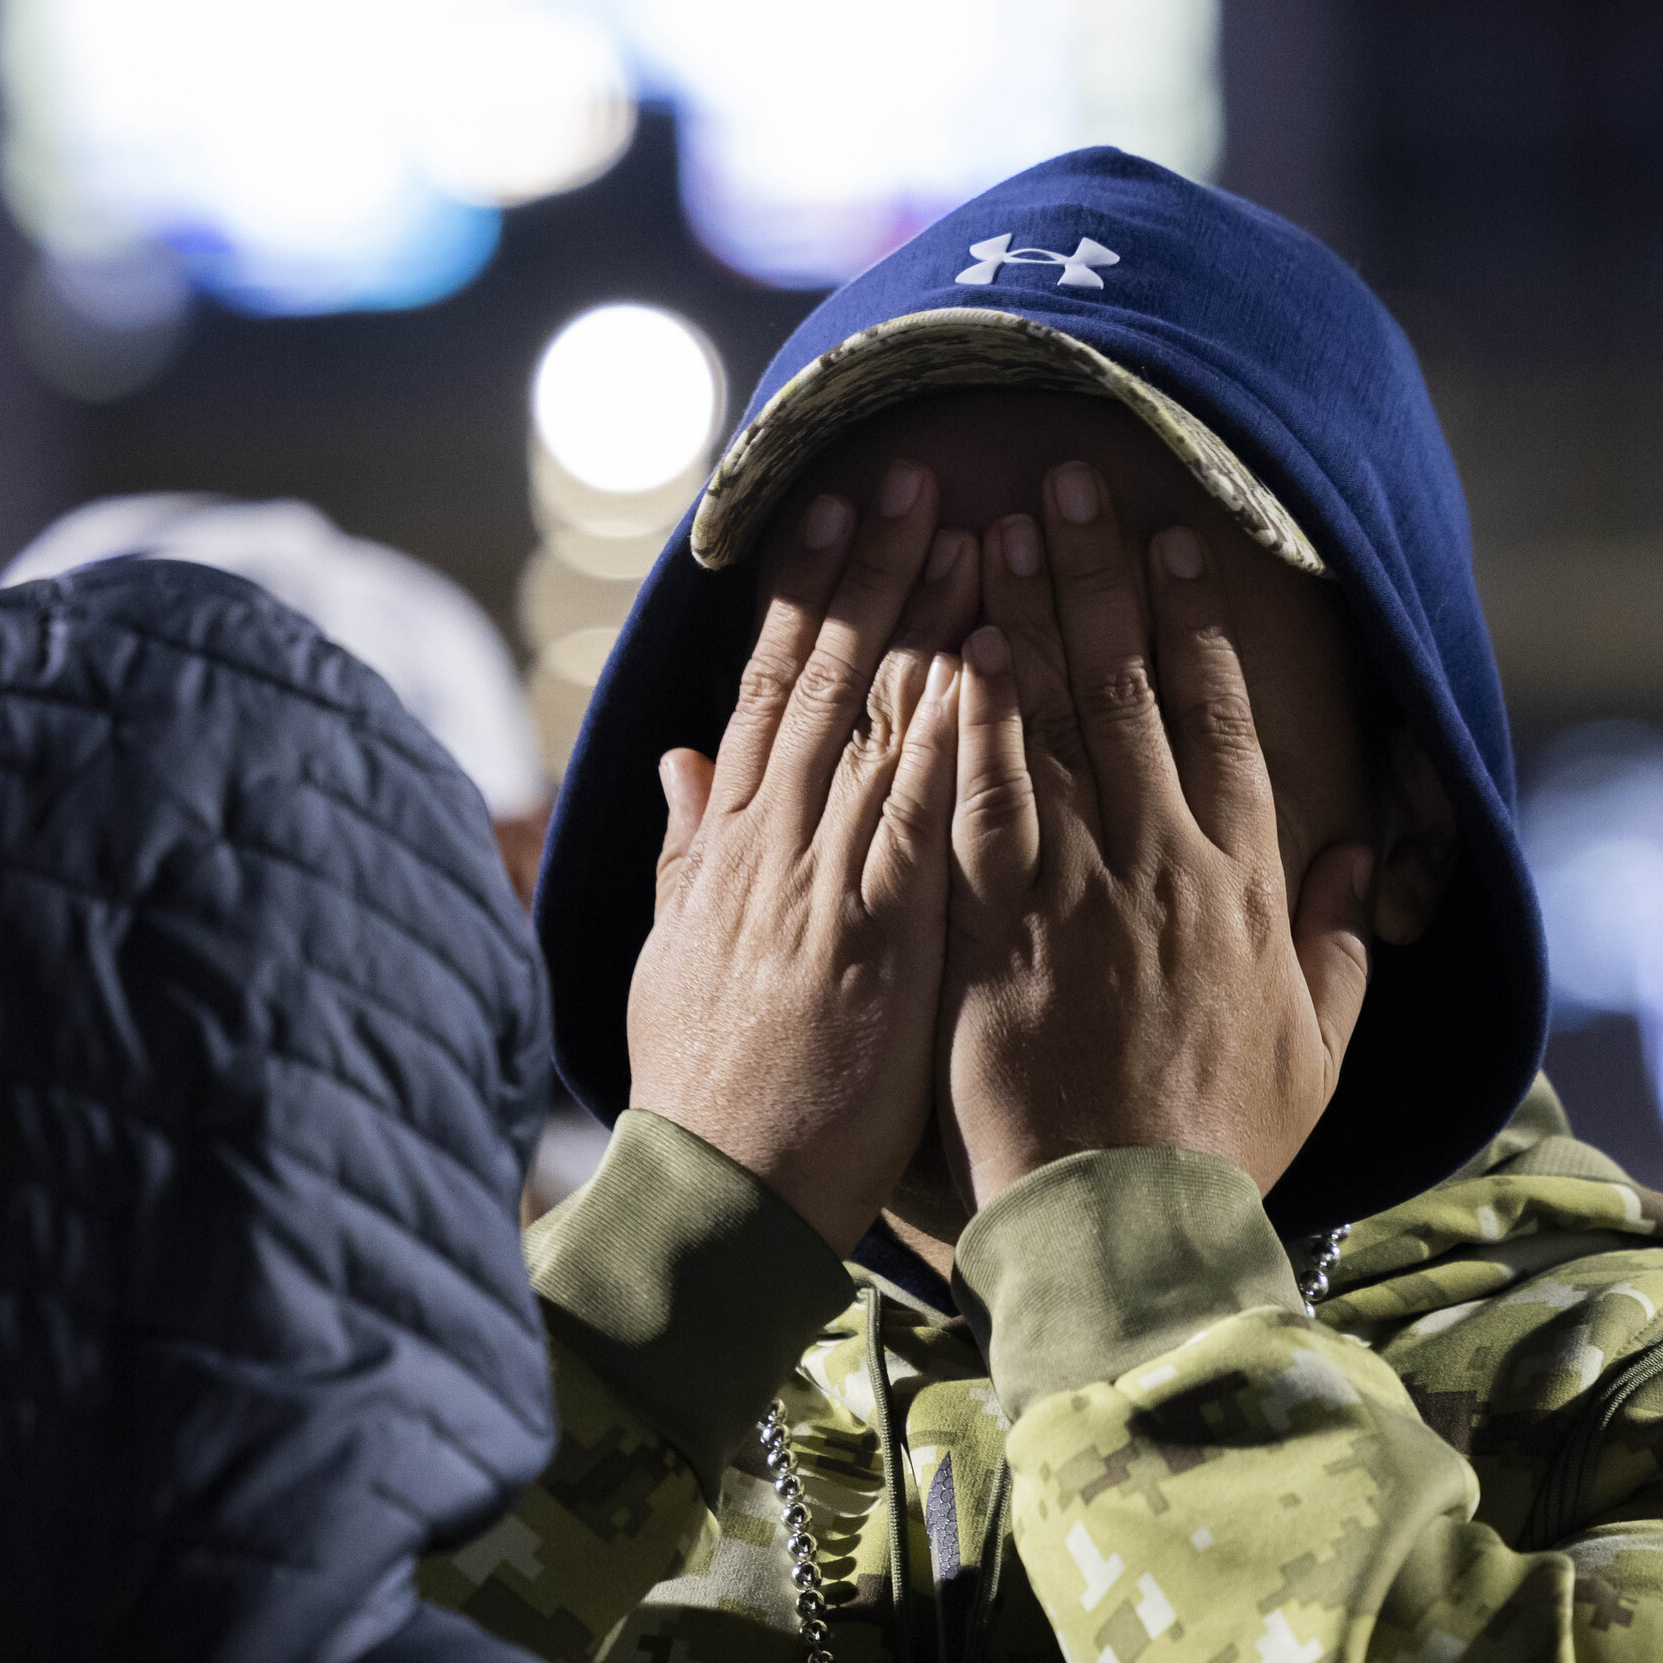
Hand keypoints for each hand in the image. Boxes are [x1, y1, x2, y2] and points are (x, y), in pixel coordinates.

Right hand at [623, 463, 979, 1251]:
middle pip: (826, 677)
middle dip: (870, 569)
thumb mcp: (675, 958)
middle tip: (914, 471)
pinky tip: (987, 657)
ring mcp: (825, 879)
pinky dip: (954, 728)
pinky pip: (925, 808)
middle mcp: (774, 842)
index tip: (835, 508)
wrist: (718, 1191)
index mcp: (731, 846)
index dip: (806, 594)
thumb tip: (680, 767)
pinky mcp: (880, 931)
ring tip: (969, 523)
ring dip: (924, 617)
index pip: (771, 692)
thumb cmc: (709, 1092)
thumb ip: (686, 853)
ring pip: (877, 720)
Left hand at [941, 463, 1377, 1206]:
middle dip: (1099, 574)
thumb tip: (1359, 861)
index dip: (1193, 621)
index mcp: (1249, 881)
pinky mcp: (1008, 928)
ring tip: (1001, 523)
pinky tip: (957, 645)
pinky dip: (976, 720)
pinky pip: (988, 801)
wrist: (1135, 1220)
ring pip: (1058, 724)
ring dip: (1031, 613)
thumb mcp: (1319, 1045)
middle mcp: (1171, 861)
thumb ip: (1338, 942)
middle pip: (1133, 687)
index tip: (1171, 539)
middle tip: (1065, 480)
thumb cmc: (1224, 1144)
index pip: (1222, 719)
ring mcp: (1086, 888)